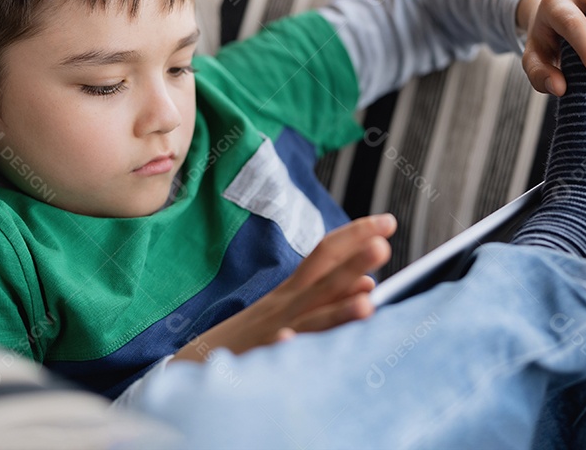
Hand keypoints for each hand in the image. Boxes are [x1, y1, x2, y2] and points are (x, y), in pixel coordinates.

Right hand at [172, 214, 395, 362]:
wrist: (196, 363)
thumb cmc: (254, 336)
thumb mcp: (293, 311)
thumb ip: (331, 298)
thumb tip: (370, 283)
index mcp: (295, 291)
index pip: (327, 254)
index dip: (356, 235)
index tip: (389, 222)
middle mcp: (287, 306)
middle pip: (323, 279)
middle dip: (353, 261)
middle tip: (383, 245)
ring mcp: (273, 334)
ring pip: (311, 321)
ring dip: (337, 312)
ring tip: (366, 304)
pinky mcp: (258, 362)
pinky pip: (274, 356)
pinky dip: (282, 347)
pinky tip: (292, 342)